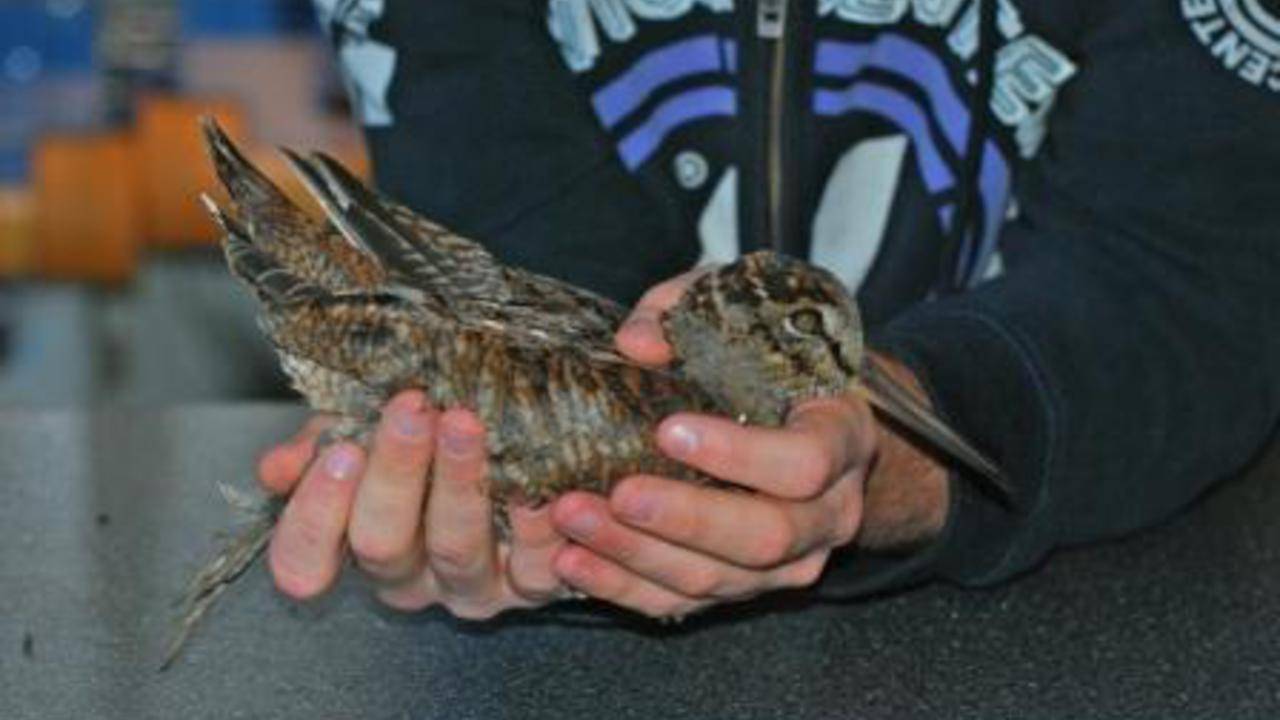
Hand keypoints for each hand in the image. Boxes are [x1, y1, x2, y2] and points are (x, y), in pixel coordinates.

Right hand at [257, 391, 568, 618]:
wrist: (515, 441)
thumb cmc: (427, 436)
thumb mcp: (365, 428)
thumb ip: (319, 443)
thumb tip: (278, 468)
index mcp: (353, 545)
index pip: (304, 560)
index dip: (315, 515)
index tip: (340, 450)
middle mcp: (408, 578)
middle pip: (382, 543)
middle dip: (394, 472)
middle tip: (410, 408)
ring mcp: (469, 587)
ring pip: (456, 548)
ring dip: (459, 482)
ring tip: (465, 422)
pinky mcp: (531, 586)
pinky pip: (537, 568)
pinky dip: (539, 525)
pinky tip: (542, 483)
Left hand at [548, 271, 949, 617]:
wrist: (803, 421)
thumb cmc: (768, 360)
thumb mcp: (738, 314)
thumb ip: (684, 313)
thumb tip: (636, 345)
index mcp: (841, 437)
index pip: (805, 462)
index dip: (739, 454)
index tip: (668, 430)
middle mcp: (829, 512)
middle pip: (766, 535)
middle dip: (683, 517)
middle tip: (617, 492)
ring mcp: (791, 561)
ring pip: (718, 578)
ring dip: (636, 553)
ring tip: (572, 517)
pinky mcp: (744, 588)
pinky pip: (684, 603)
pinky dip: (622, 586)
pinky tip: (572, 560)